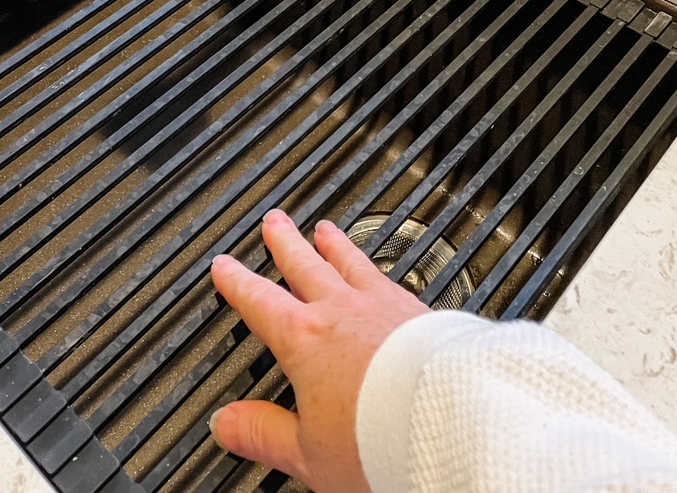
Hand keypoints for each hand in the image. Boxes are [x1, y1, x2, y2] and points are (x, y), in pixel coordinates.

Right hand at [210, 209, 427, 492]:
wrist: (450, 425)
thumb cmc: (382, 440)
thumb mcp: (309, 453)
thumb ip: (265, 433)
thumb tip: (227, 425)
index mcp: (305, 341)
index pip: (260, 302)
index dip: (237, 282)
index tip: (225, 266)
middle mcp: (341, 313)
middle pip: (305, 266)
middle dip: (285, 244)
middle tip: (274, 223)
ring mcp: (383, 306)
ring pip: (349, 263)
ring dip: (334, 245)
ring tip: (325, 230)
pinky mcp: (420, 311)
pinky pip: (389, 275)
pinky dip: (376, 265)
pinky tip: (383, 268)